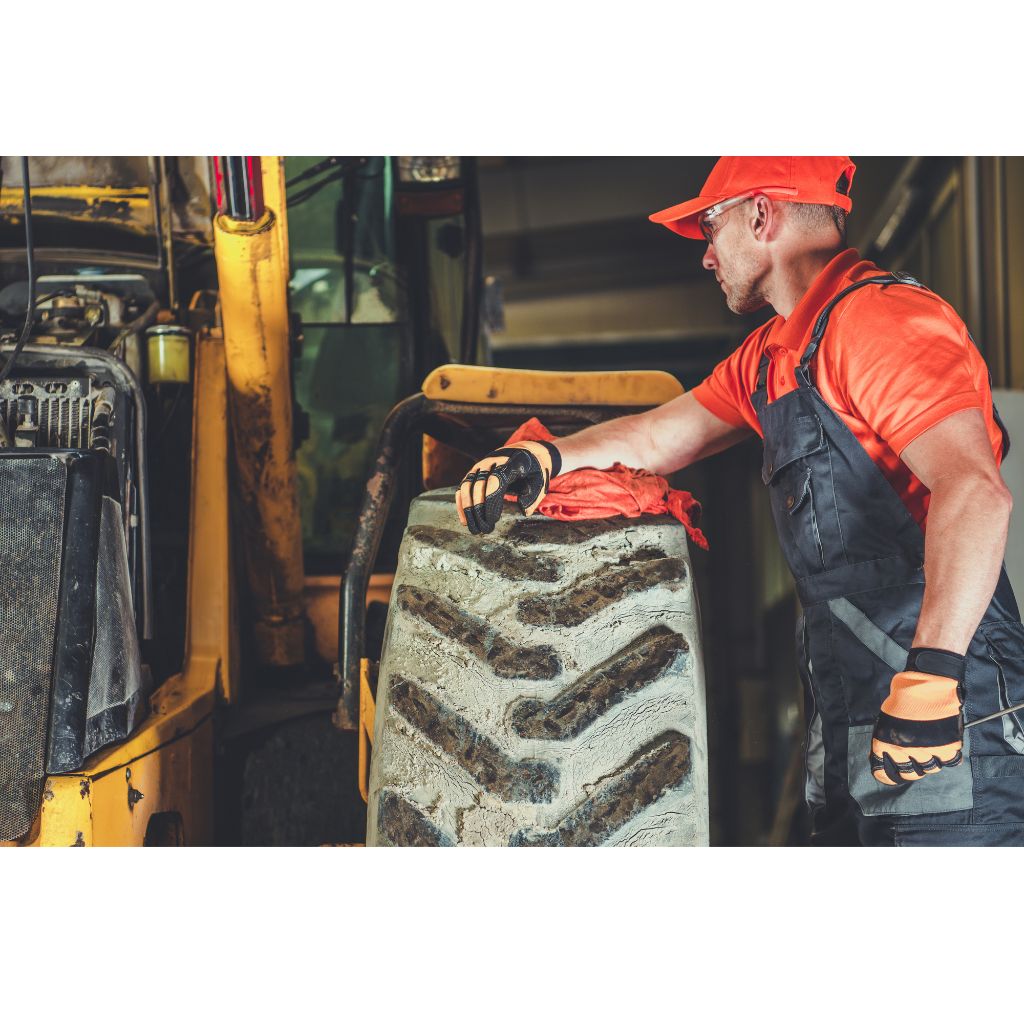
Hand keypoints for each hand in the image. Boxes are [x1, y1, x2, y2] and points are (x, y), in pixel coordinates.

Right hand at [456, 440, 560, 534]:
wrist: (521, 454)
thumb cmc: (530, 472)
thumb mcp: (538, 482)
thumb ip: (532, 496)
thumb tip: (524, 511)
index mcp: (510, 462)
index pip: (496, 480)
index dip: (492, 500)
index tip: (493, 520)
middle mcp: (492, 461)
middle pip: (479, 485)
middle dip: (480, 510)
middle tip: (485, 529)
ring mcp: (480, 466)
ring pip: (467, 487)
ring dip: (468, 509)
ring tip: (474, 528)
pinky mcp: (472, 473)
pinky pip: (463, 489)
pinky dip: (462, 505)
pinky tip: (465, 521)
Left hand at [870, 648, 964, 785]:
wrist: (926, 686)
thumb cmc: (903, 699)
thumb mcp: (885, 720)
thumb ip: (883, 741)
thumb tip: (877, 756)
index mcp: (888, 745)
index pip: (884, 773)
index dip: (886, 774)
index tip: (888, 773)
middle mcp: (908, 752)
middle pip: (910, 774)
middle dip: (909, 768)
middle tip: (912, 759)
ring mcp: (930, 751)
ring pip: (931, 768)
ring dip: (930, 760)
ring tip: (929, 746)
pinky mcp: (950, 747)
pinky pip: (950, 761)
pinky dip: (947, 755)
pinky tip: (943, 745)